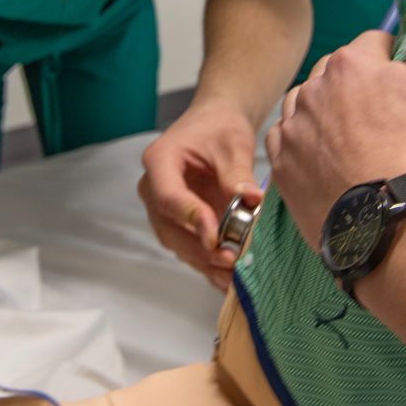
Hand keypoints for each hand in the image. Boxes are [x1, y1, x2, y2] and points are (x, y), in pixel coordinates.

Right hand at [139, 95, 260, 288]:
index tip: (215, 236)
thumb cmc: (219, 128)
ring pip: (177, 243)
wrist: (215, 125)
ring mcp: (163, 208)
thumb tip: (251, 200)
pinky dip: (207, 264)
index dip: (191, 218)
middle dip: (198, 248)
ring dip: (204, 261)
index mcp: (159, 161)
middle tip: (229, 259)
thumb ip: (237, 173)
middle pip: (168, 227)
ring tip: (233, 275)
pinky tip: (227, 280)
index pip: (169, 197)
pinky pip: (188, 247)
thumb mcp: (232, 144)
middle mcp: (153, 188)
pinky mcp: (178, 222)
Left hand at [266, 0, 405, 243]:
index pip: (373, 45)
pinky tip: (328, 161)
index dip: (395, 64)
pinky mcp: (282, 171)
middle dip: (357, 88)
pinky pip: (287, 145)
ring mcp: (292, 132)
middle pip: (336, 75)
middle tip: (385, 120)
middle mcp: (312, 90)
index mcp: (350, 63)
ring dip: (326, 116)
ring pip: (307, 108)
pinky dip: (304, 148)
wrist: (398, 221)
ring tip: (356, 142)